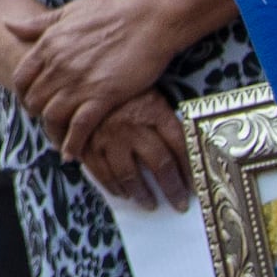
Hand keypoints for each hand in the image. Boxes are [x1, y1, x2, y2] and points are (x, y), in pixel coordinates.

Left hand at [4, 0, 179, 158]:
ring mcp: (80, 82)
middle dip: (37, 114)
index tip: (31, 102)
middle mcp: (59, 66)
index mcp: (49, 44)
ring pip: (52, 117)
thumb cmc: (113, 12)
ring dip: (52, 132)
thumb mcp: (69, 11)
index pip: (22, 78)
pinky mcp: (103, 96)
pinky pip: (79, 128)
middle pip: (34, 101)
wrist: (149, 18)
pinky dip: (72, 144)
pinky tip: (72, 154)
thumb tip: (7, 24)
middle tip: (47, 122)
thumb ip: (38, 23)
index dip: (23, 94)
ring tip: (58, 141)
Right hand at [72, 91, 195, 209]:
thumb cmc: (119, 85)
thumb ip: (163, 117)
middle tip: (179, 204)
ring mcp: (109, 136)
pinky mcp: (87, 142)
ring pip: (130, 174)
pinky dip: (113, 187)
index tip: (196, 183)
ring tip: (150, 204)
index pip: (180, 144)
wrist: (81, 72)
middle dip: (172, 188)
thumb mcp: (147, 91)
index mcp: (153, 110)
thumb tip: (184, 147)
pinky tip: (122, 193)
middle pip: (160, 164)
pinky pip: (101, 172)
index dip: (190, 168)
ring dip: (142, 194)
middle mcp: (134, 125)